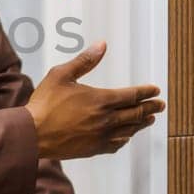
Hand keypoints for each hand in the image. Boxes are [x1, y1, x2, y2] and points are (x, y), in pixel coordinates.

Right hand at [25, 42, 164, 160]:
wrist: (32, 134)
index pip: (132, 95)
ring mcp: (101, 136)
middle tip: (160, 105)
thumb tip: (102, 44)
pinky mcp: (93, 149)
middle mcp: (106, 120)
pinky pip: (116, 144)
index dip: (146, 92)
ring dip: (141, 123)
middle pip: (136, 113)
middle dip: (150, 108)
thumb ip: (85, 60)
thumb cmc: (44, 103)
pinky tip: (126, 136)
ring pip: (129, 130)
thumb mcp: (61, 74)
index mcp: (101, 100)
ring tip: (149, 119)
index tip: (156, 90)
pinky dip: (125, 138)